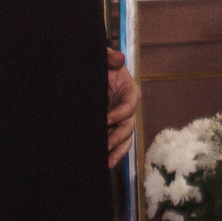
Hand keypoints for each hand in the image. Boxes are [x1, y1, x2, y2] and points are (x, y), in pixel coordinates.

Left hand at [105, 49, 140, 167]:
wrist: (91, 75)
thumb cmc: (101, 66)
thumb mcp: (103, 58)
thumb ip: (109, 57)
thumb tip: (118, 58)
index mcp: (130, 91)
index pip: (130, 104)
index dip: (121, 113)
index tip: (107, 119)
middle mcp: (128, 108)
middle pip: (129, 126)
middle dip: (118, 137)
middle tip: (106, 145)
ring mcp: (121, 120)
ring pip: (125, 139)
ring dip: (118, 151)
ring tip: (107, 162)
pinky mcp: (113, 129)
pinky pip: (118, 144)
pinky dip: (113, 154)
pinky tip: (104, 163)